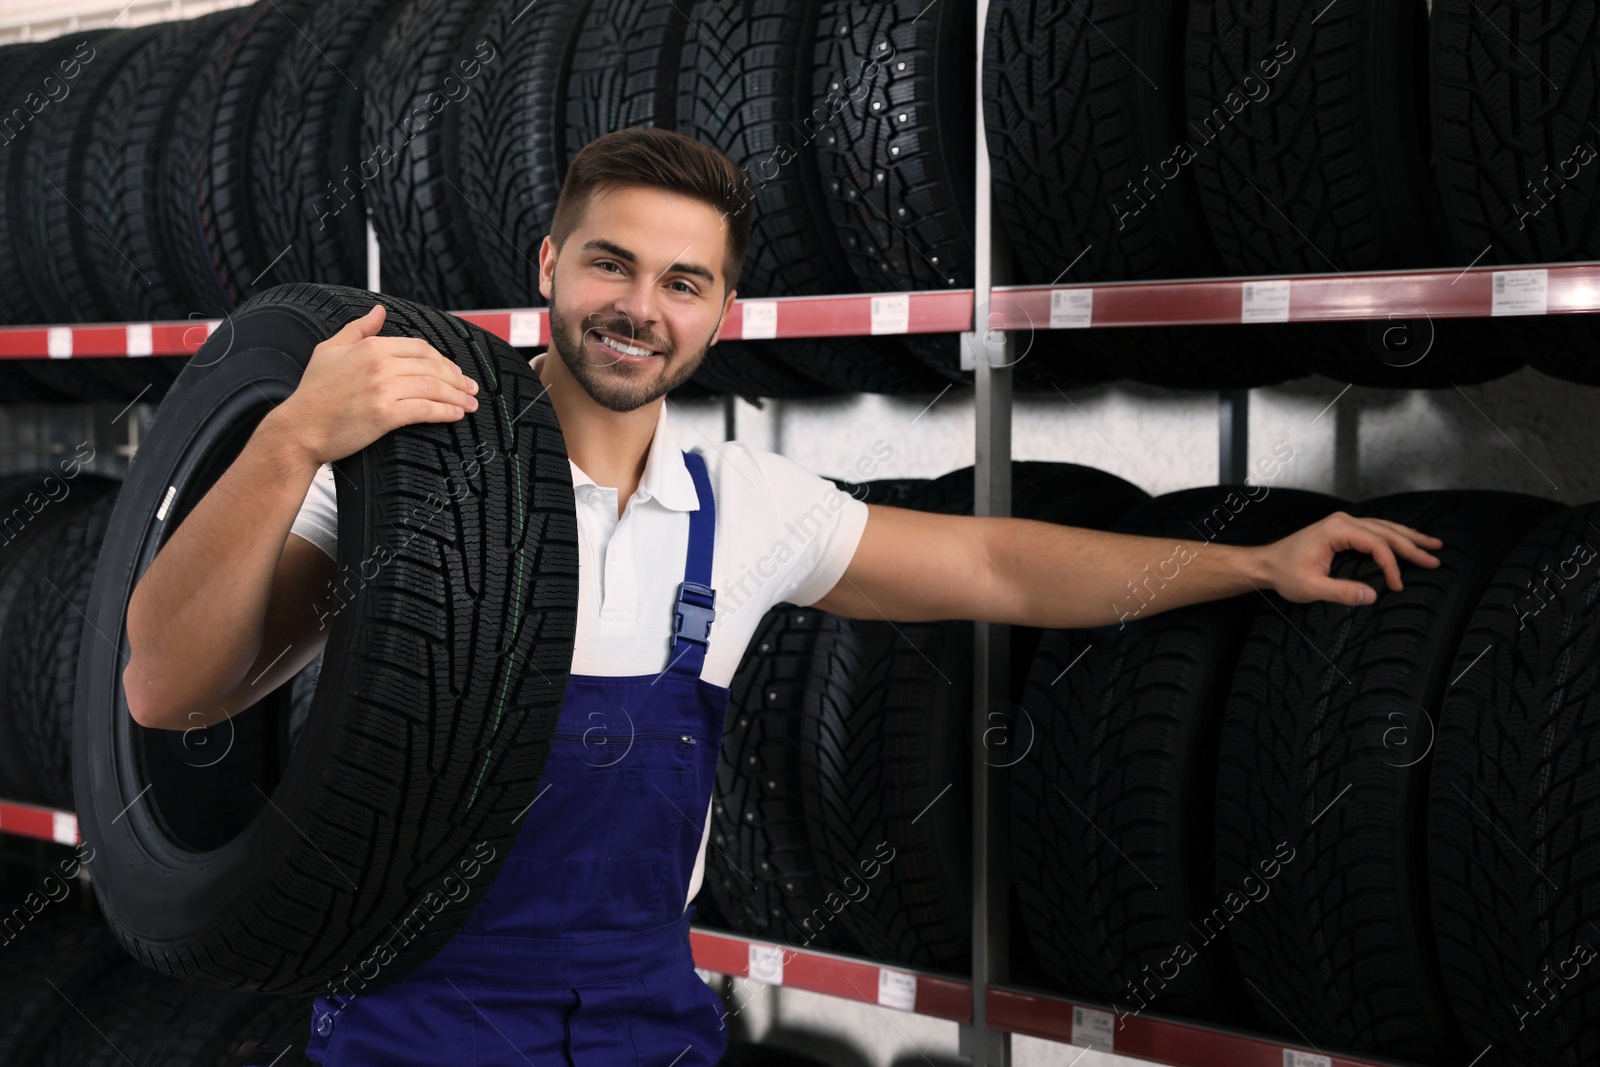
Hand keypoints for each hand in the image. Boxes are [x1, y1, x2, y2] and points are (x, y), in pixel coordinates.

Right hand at [267, 304, 481, 465]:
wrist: (299, 429)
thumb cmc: (313, 393)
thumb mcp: (330, 350)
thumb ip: (358, 329)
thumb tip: (379, 312)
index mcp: (370, 347)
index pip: (420, 348)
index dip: (443, 360)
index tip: (454, 371)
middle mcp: (379, 364)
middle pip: (433, 366)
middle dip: (457, 378)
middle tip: (470, 388)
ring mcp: (383, 389)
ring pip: (434, 387)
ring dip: (458, 396)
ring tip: (470, 403)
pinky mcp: (385, 415)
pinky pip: (426, 410)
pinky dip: (446, 412)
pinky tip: (456, 414)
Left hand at [1262, 511, 1443, 605]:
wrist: (1266, 564)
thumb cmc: (1285, 574)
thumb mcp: (1310, 588)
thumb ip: (1341, 592)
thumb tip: (1372, 596)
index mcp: (1336, 530)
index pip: (1376, 544)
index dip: (1391, 565)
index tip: (1397, 586)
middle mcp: (1342, 521)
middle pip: (1386, 532)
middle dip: (1412, 546)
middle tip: (1435, 559)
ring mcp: (1343, 523)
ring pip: (1384, 527)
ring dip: (1409, 537)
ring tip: (1432, 545)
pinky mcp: (1342, 529)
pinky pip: (1375, 530)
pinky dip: (1394, 536)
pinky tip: (1407, 539)